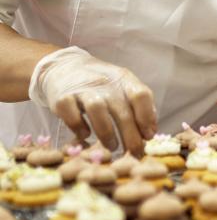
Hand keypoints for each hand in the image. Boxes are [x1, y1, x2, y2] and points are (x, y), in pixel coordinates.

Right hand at [28, 46, 156, 154]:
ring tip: (112, 146)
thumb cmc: (102, 84)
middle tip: (134, 153)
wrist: (66, 67)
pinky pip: (71, 115)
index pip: (141, 95)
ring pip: (98, 111)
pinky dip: (79, 127)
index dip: (147, 117)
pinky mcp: (62, 98)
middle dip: (131, 136)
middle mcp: (105, 83)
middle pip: (122, 111)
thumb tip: (151, 132)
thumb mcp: (124, 87)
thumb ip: (139, 106)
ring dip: (107, 133)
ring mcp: (83, 90)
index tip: (148, 136)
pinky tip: (85, 135)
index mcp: (124, 80)